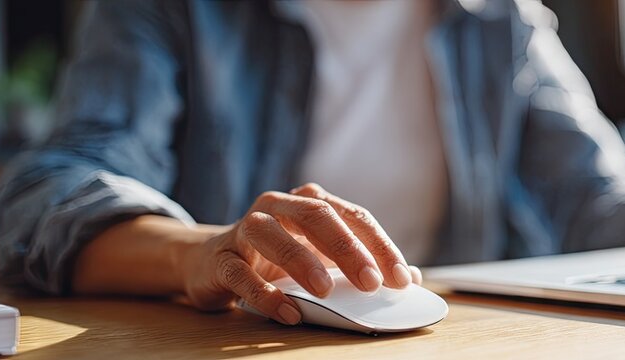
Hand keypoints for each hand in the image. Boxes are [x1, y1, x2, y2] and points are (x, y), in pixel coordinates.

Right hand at [177, 183, 421, 324]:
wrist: (211, 262)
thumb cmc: (279, 259)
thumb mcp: (323, 258)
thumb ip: (364, 265)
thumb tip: (413, 280)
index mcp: (310, 203)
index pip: (353, 217)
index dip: (380, 246)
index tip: (402, 279)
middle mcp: (278, 207)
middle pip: (316, 216)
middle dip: (347, 249)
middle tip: (371, 283)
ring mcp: (245, 230)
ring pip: (271, 236)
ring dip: (301, 262)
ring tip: (325, 290)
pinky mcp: (220, 260)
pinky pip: (240, 275)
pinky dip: (265, 294)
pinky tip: (289, 312)